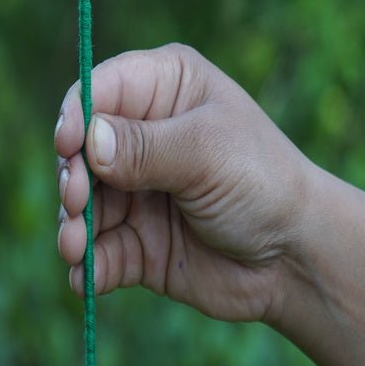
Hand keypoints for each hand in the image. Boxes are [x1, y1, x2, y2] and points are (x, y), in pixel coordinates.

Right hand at [54, 44, 309, 323]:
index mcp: (165, 87)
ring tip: (75, 246)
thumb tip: (87, 141)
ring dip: (71, 224)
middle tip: (78, 202)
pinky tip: (86, 278)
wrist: (296, 257)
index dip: (76, 113)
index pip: (100, 88)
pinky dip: (86, 265)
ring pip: (80, 202)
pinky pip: (96, 252)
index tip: (68, 146)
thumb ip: (144, 147)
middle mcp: (143, 133)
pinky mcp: (136, 242)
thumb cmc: (263, 181)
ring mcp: (136, 190)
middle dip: (73, 175)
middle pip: (80, 147)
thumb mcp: (207, 152)